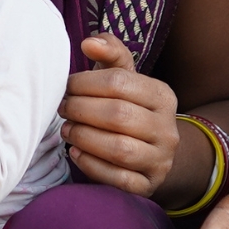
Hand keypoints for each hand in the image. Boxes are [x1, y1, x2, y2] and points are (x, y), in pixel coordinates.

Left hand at [58, 33, 180, 198]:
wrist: (152, 150)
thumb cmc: (127, 105)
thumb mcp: (123, 76)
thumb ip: (109, 51)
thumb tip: (88, 42)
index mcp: (162, 95)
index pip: (119, 82)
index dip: (85, 83)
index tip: (66, 86)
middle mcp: (167, 128)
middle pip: (118, 115)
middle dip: (81, 110)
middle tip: (62, 109)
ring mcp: (161, 160)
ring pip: (119, 149)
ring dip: (84, 138)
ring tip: (66, 130)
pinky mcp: (149, 185)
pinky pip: (119, 180)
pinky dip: (92, 166)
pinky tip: (75, 154)